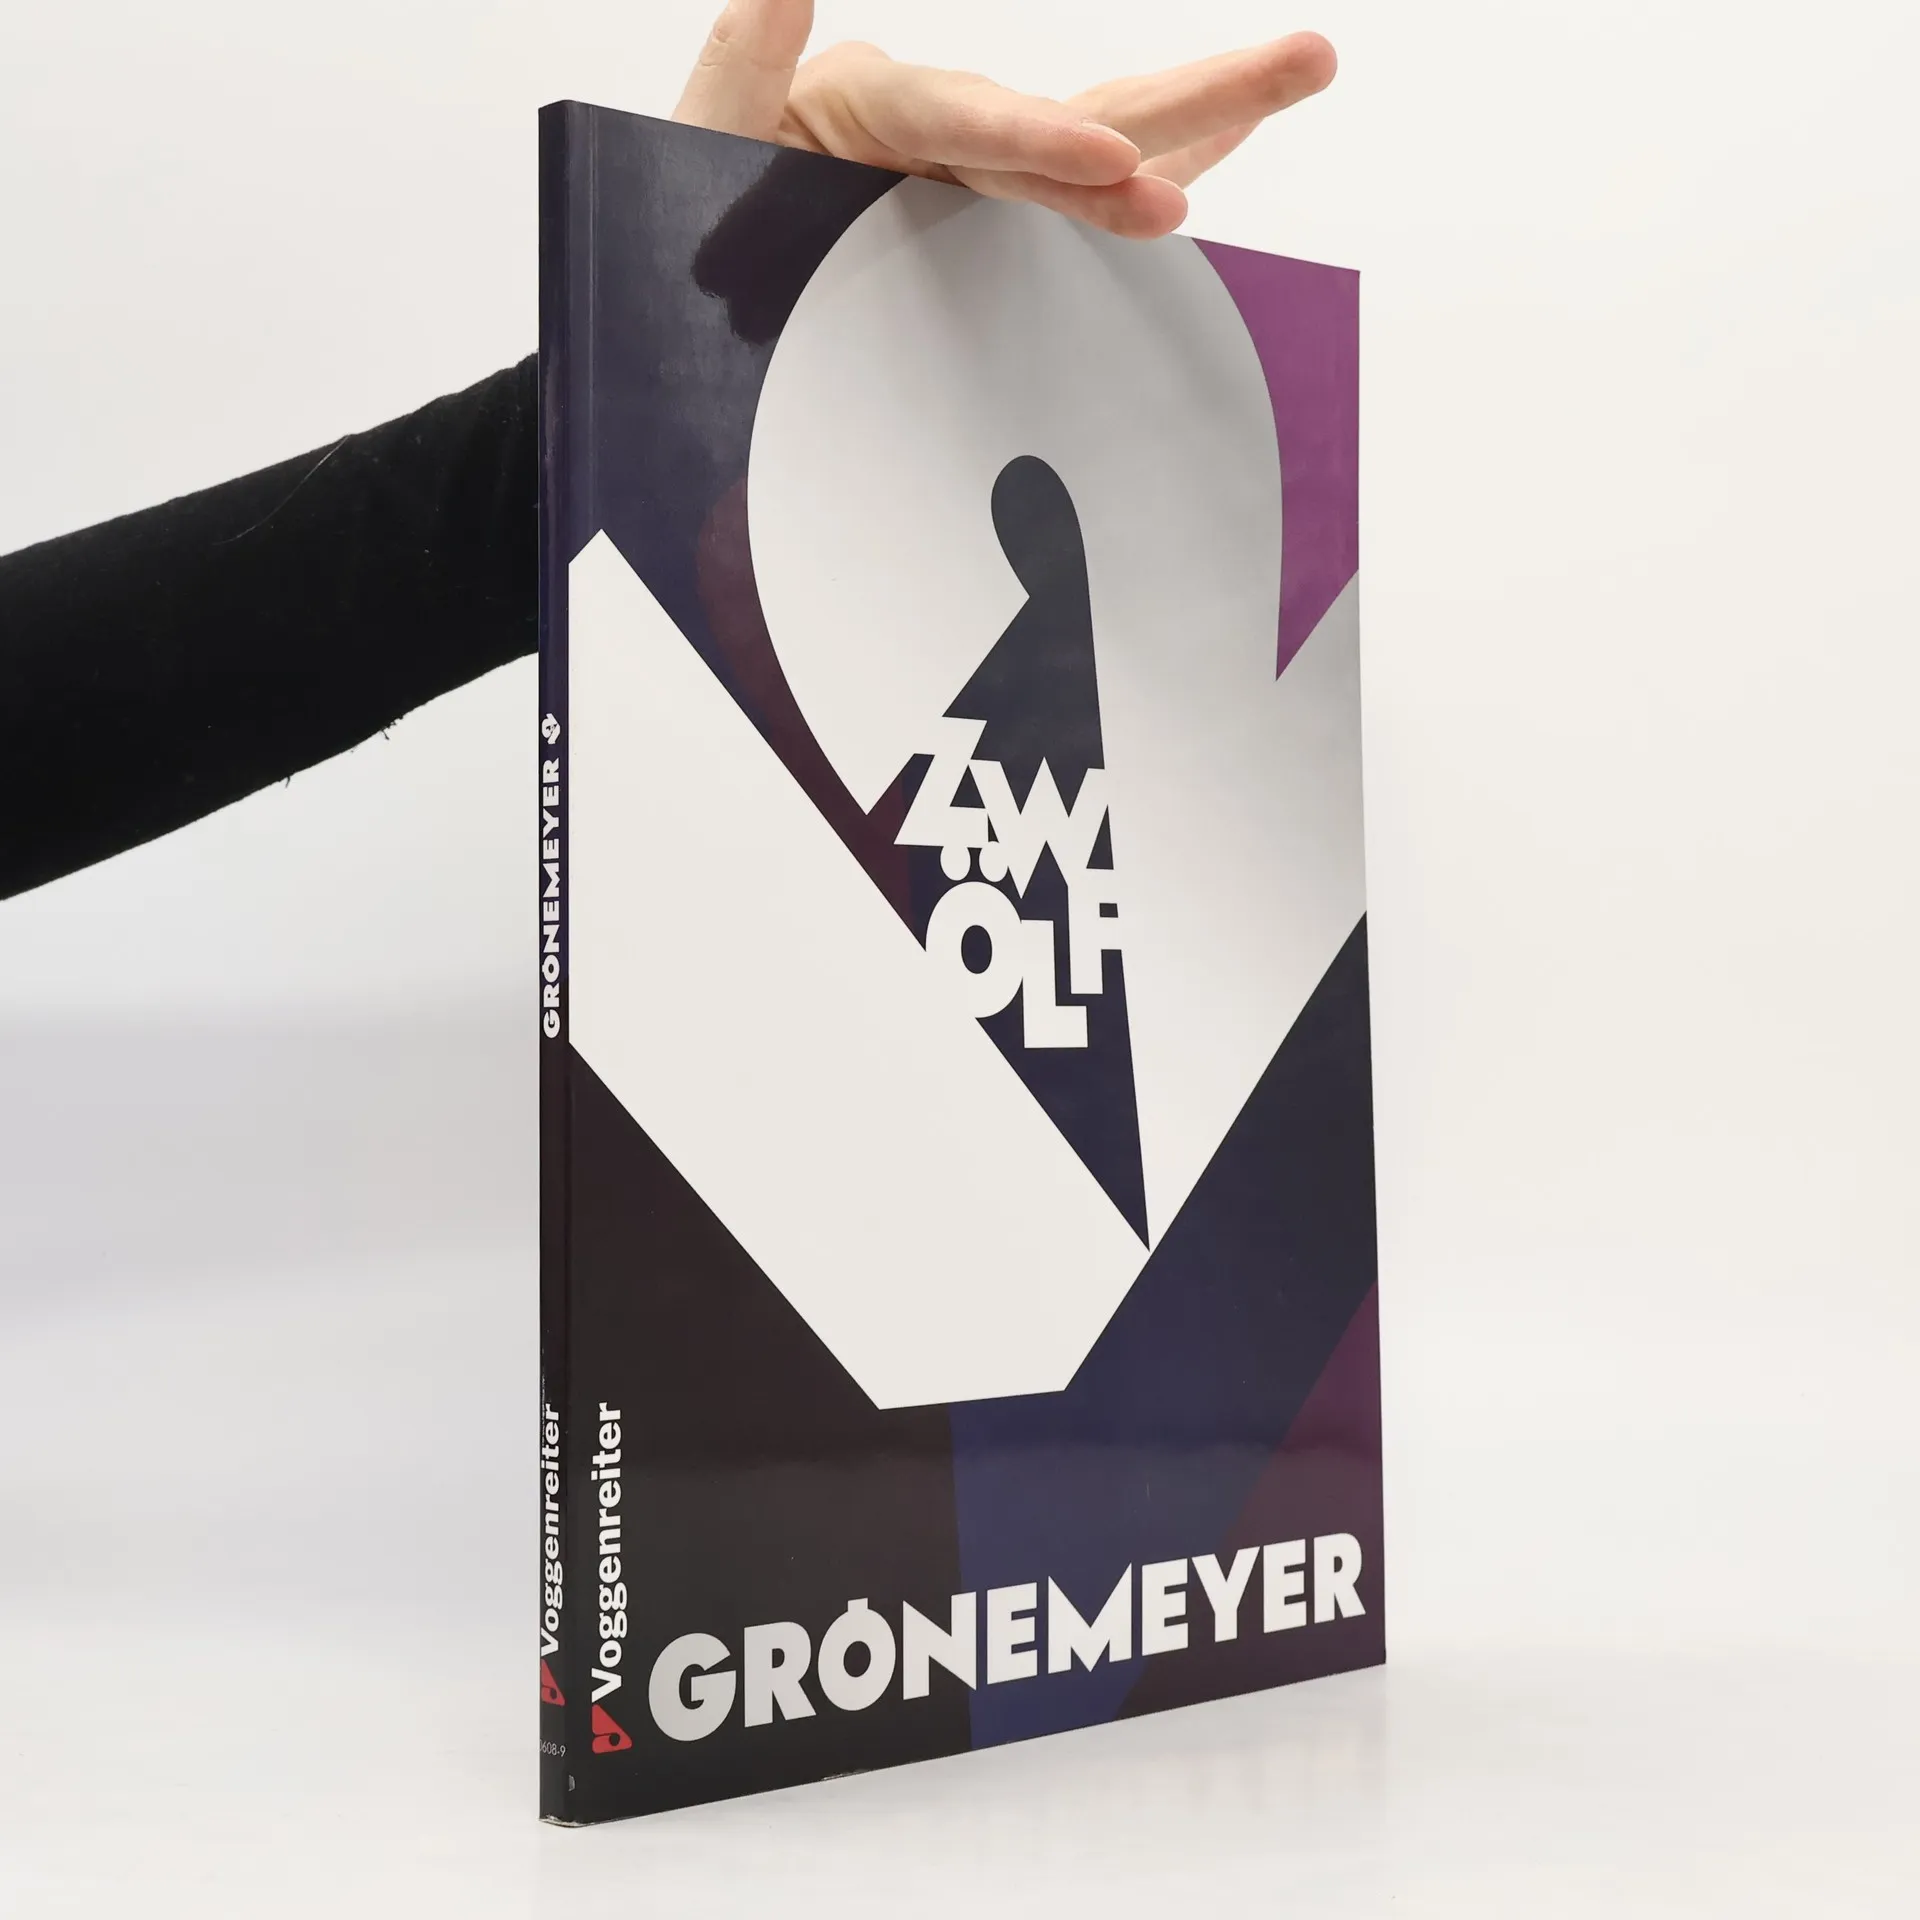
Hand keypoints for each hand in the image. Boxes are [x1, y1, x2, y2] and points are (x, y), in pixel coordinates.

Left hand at [673, 2, 1335, 239]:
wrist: (675, 323)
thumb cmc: (672, 223)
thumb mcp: (688, 145)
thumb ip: (737, 69)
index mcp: (859, 108)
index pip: (970, 120)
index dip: (1046, 146)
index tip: (1125, 180)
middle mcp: (925, 131)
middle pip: (1065, 112)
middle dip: (1183, 100)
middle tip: (1302, 61)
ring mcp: (957, 181)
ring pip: (1089, 152)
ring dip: (1198, 125)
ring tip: (1297, 78)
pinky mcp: (972, 232)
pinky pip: (1071, 207)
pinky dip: (1143, 179)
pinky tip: (1219, 158)